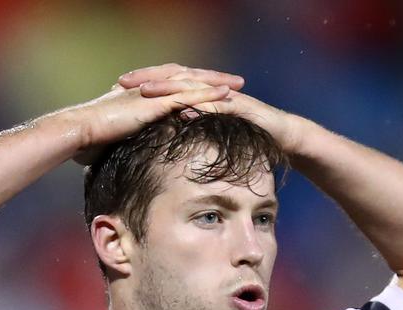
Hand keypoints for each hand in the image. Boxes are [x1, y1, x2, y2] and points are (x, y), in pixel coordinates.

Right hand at [60, 65, 243, 163]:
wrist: (80, 132)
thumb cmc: (93, 140)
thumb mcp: (119, 138)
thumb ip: (133, 140)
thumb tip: (136, 158)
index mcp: (142, 93)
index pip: (174, 84)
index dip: (195, 86)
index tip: (214, 91)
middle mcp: (149, 88)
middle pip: (187, 77)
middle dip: (212, 78)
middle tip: (236, 82)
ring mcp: (152, 93)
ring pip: (190, 82)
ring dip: (215, 83)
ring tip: (237, 85)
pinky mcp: (154, 103)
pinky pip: (186, 95)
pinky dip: (207, 94)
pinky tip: (225, 95)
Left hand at [119, 68, 309, 155]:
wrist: (284, 136)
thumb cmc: (249, 138)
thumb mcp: (213, 135)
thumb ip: (192, 131)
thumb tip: (165, 137)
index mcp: (201, 95)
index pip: (167, 84)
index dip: (143, 84)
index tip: (118, 89)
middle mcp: (210, 90)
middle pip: (174, 78)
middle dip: (147, 79)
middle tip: (122, 83)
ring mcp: (225, 96)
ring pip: (191, 88)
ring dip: (167, 89)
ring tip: (145, 92)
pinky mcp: (239, 106)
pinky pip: (215, 105)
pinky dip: (198, 106)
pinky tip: (181, 110)